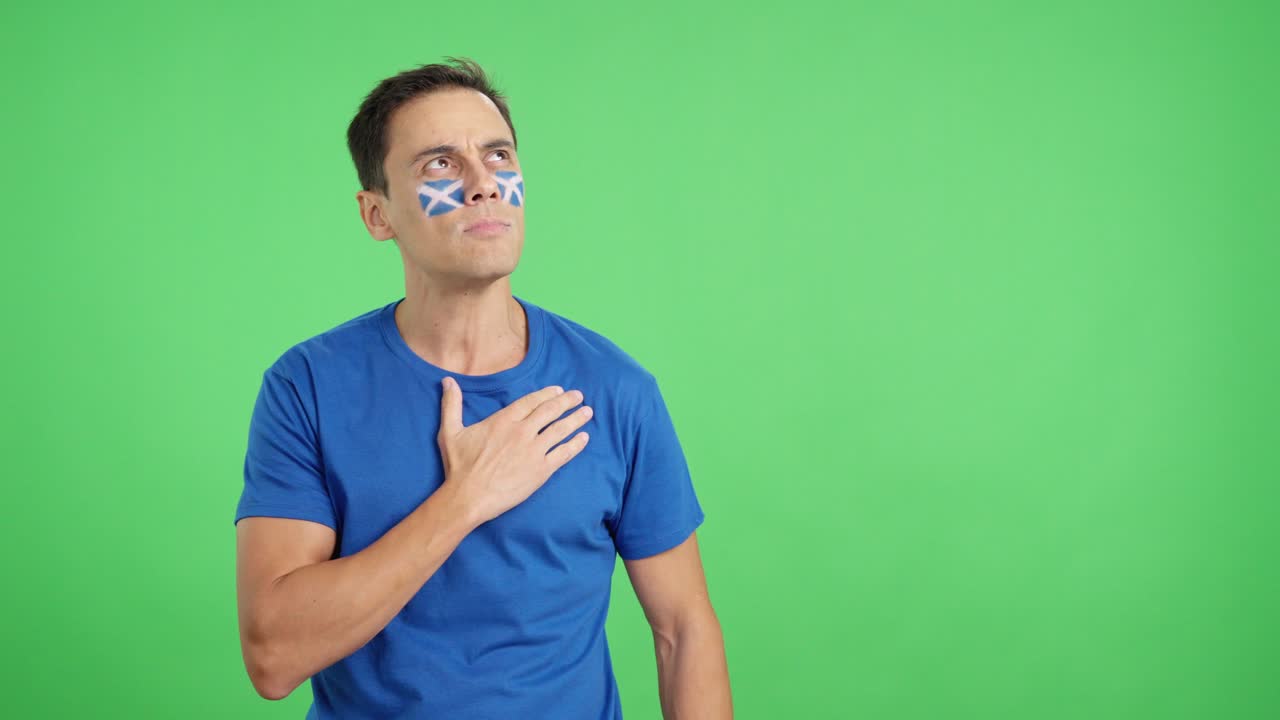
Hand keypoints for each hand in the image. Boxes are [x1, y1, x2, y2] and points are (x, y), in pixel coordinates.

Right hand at [437, 377, 591, 525]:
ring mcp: (533, 451)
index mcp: (503, 420)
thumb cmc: (459, 466)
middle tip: (579, 396)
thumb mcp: (450, 431)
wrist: (468, 497)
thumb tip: (447, 380)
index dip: (547, 394)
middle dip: (567, 401)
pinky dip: (576, 445)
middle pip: (550, 411)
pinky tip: (585, 438)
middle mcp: (522, 432)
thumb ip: (451, 404)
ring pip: (561, 430)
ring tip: (588, 412)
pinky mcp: (541, 470)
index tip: (558, 390)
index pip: (531, 401)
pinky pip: (563, 454)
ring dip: (576, 419)